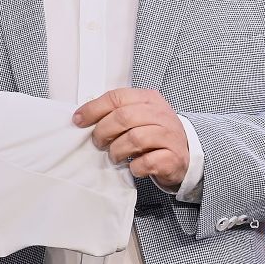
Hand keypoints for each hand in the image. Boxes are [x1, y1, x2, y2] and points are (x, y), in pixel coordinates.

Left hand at [73, 88, 189, 189]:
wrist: (185, 155)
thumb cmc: (155, 134)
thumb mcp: (138, 116)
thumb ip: (116, 112)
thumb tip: (84, 116)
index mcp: (148, 99)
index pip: (116, 97)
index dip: (93, 109)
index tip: (78, 120)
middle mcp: (161, 114)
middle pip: (123, 117)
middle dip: (103, 131)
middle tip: (99, 142)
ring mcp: (169, 136)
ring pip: (134, 138)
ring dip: (117, 150)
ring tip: (114, 155)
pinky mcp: (174, 158)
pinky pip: (148, 162)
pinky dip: (135, 166)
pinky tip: (133, 166)